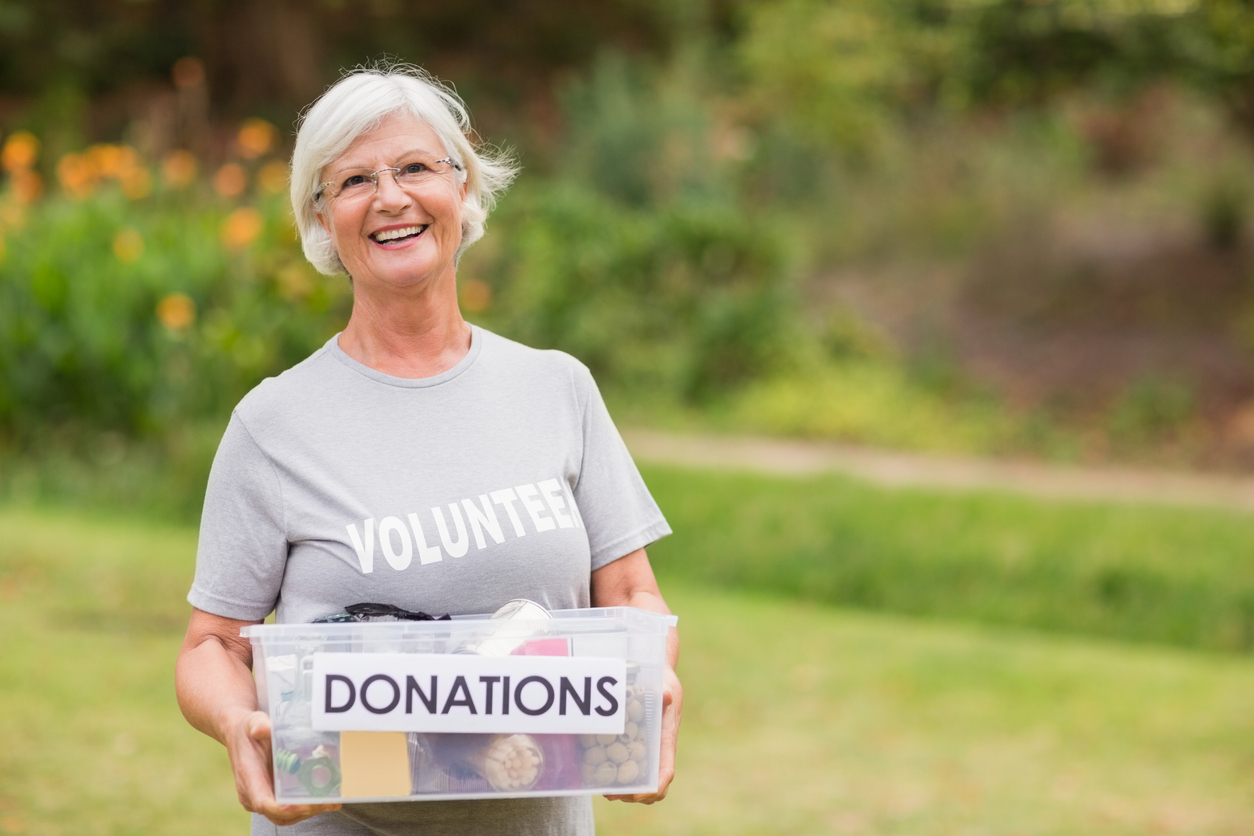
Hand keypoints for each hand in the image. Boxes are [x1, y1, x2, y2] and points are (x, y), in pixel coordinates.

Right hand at [223, 709, 342, 825]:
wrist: (238, 735)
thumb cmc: (246, 729)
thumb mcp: (252, 722)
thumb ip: (259, 725)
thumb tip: (267, 727)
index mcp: (249, 778)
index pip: (265, 803)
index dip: (287, 808)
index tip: (309, 804)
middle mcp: (251, 794)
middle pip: (278, 815)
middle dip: (305, 812)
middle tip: (330, 802)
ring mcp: (260, 798)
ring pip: (284, 817)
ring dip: (308, 812)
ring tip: (331, 802)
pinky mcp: (268, 796)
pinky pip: (286, 810)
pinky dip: (304, 808)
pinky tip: (322, 799)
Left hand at [605, 664, 681, 803]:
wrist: (663, 683)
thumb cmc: (665, 685)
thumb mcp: (666, 687)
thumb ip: (665, 694)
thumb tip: (666, 695)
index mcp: (667, 742)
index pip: (666, 771)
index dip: (654, 787)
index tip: (638, 795)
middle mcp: (659, 753)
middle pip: (654, 786)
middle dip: (635, 796)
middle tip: (612, 794)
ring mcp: (650, 753)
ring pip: (643, 783)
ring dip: (626, 792)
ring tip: (606, 791)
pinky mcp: (638, 749)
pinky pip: (632, 770)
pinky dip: (620, 779)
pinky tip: (602, 777)